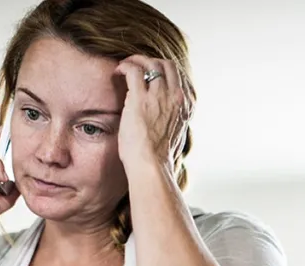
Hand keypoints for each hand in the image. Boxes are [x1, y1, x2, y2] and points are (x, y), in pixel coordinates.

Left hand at [114, 55, 192, 175]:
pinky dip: (124, 66)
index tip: (151, 75)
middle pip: (167, 64)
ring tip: (124, 66)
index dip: (163, 71)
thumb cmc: (160, 158)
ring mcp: (160, 95)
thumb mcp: (177, 136)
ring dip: (136, 60)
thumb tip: (165, 118)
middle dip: (150, 61)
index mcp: (186, 106)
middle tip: (136, 66)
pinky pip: (133, 70)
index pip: (179, 77)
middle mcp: (176, 96)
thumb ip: (174, 121)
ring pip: (150, 63)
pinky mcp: (140, 98)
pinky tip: (117, 72)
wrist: (152, 166)